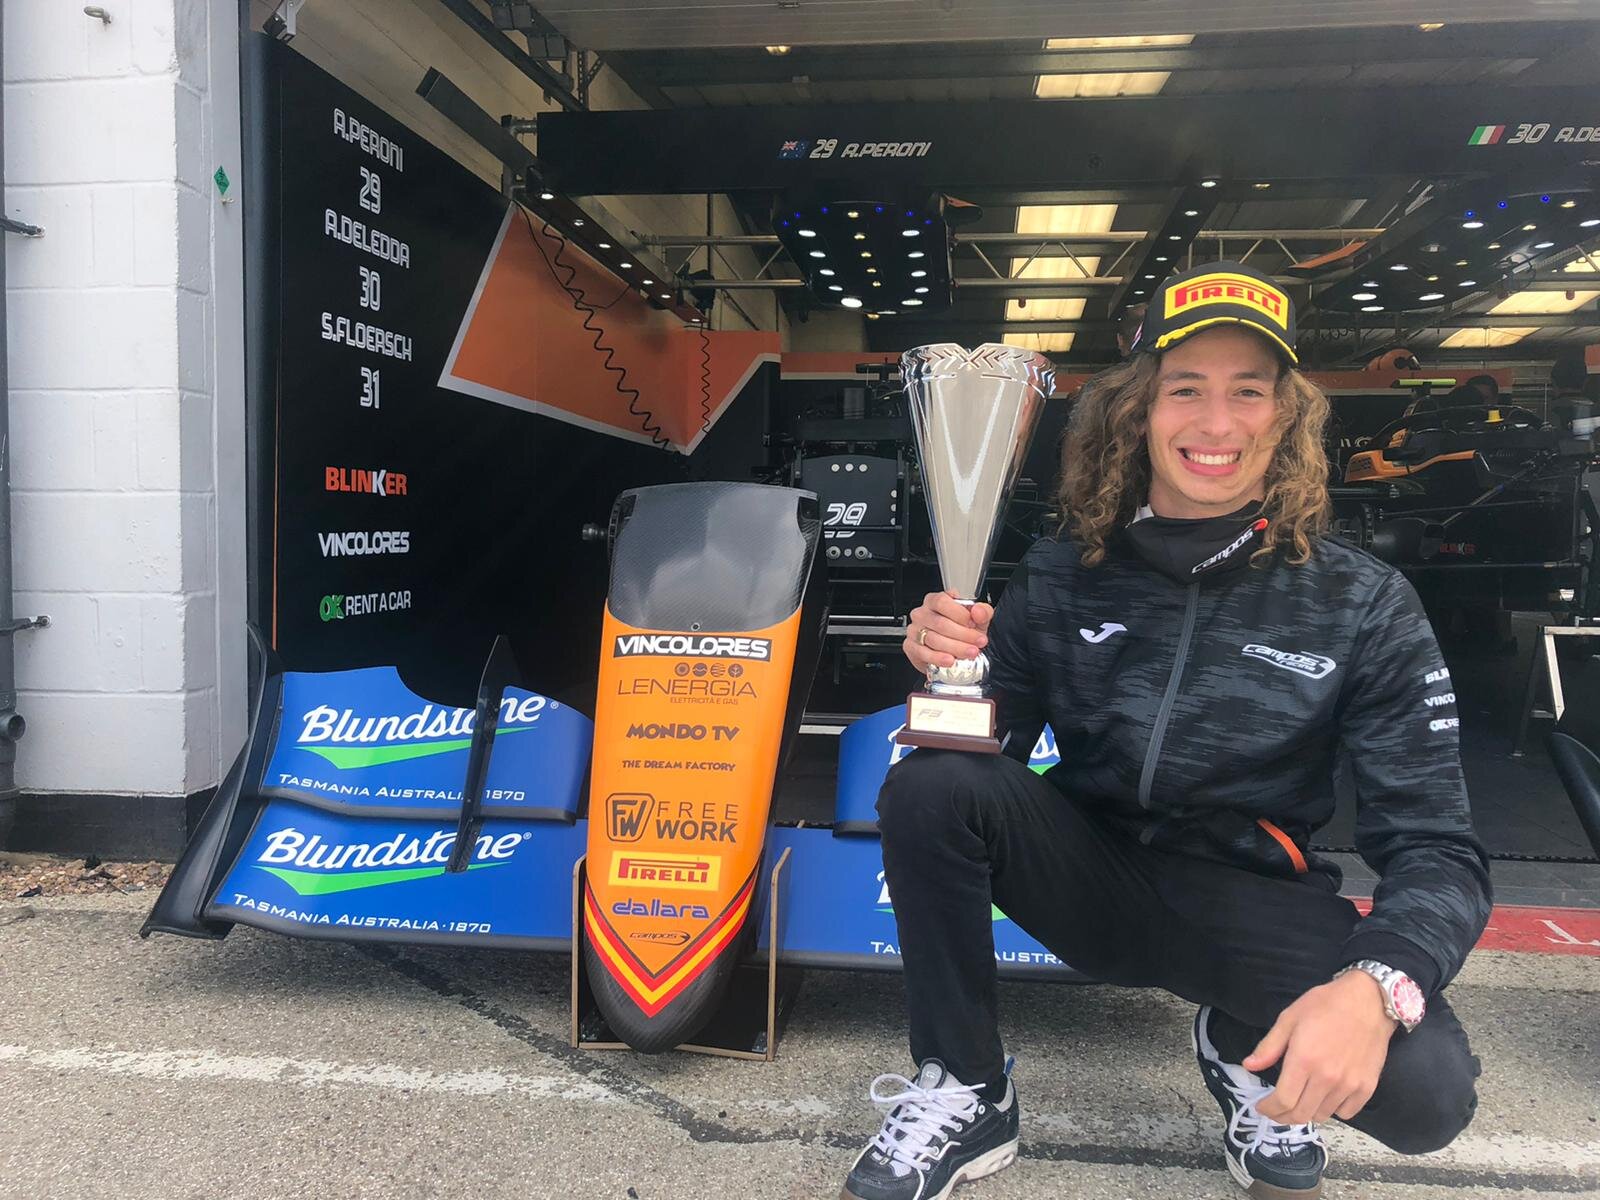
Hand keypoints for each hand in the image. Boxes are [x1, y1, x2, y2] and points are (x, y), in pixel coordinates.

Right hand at [905, 591, 990, 673]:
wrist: (952, 651)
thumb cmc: (961, 631)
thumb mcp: (977, 619)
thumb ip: (983, 612)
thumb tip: (978, 611)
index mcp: (935, 601)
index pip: (942, 602)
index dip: (959, 613)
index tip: (973, 623)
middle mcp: (922, 613)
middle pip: (940, 623)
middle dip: (963, 634)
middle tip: (977, 642)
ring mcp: (914, 630)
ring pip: (933, 639)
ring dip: (954, 648)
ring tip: (969, 652)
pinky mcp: (910, 646)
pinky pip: (922, 652)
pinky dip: (937, 658)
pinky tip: (950, 660)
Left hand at [1246, 971, 1397, 1123]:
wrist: (1368, 1001)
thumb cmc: (1325, 1005)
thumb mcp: (1289, 1018)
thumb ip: (1269, 1046)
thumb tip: (1249, 1066)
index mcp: (1304, 1060)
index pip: (1283, 1101)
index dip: (1269, 1109)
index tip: (1262, 1107)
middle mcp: (1327, 1078)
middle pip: (1301, 1115)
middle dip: (1283, 1116)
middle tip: (1276, 1109)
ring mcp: (1349, 1085)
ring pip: (1322, 1115)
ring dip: (1307, 1112)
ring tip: (1300, 1099)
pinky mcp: (1367, 1087)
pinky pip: (1347, 1113)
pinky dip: (1333, 1109)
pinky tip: (1326, 1096)